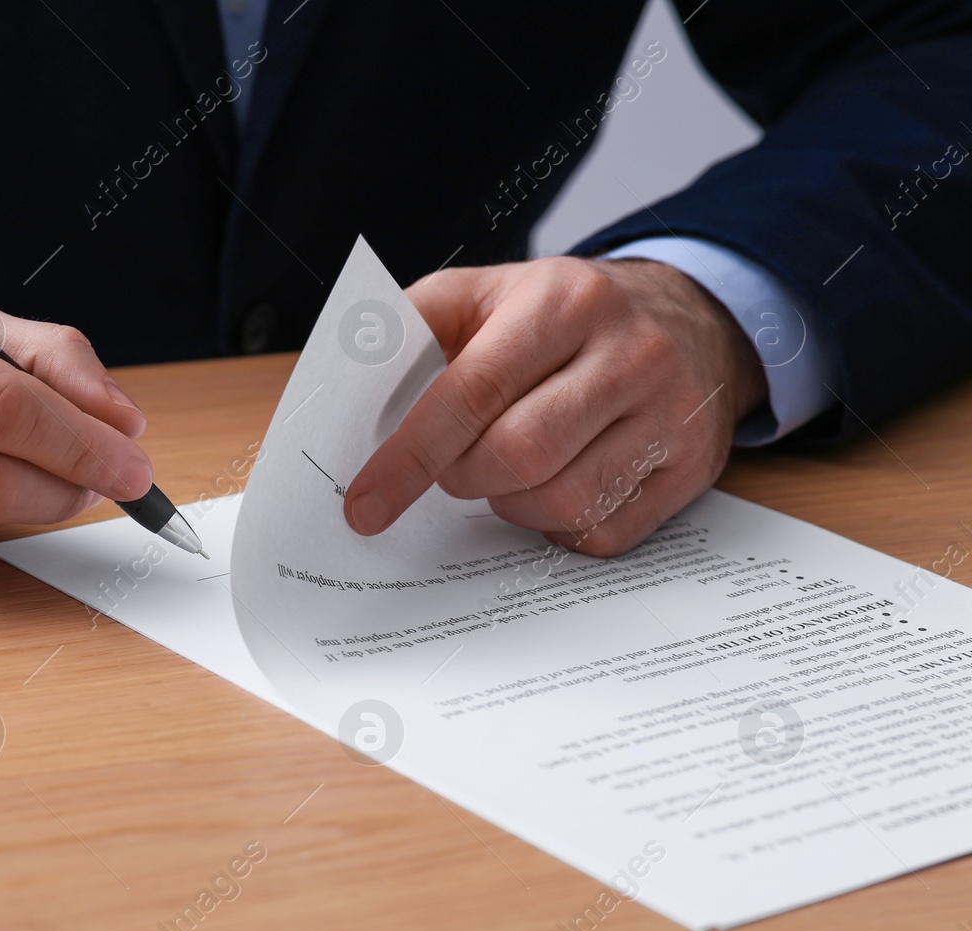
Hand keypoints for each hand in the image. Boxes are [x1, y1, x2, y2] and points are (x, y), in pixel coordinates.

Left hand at [345, 256, 768, 555]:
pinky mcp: (693, 469)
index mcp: (564, 300)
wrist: (691, 316)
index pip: (472, 391)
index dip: (409, 456)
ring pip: (561, 501)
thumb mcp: (488, 292)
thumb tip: (344, 386)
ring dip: (510, 504)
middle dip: (461, 478)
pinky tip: (556, 486)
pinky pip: (601, 532)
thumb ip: (414, 326)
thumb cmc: (563, 315)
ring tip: (507, 470)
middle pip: (517, 455)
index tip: (365, 503)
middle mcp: (629, 353)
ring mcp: (670, 414)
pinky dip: (558, 526)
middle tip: (451, 471)